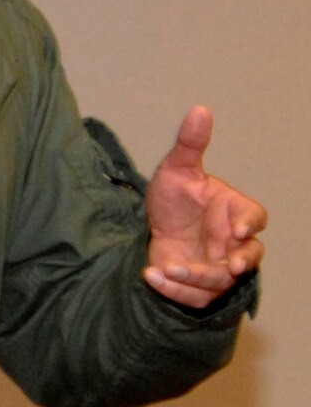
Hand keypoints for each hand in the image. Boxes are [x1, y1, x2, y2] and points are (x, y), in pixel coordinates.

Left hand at [142, 105, 266, 308]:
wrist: (153, 229)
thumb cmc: (175, 199)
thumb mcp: (176, 170)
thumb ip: (190, 145)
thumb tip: (200, 109)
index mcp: (235, 212)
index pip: (255, 218)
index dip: (250, 224)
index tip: (238, 230)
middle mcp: (232, 243)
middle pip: (248, 258)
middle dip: (239, 264)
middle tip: (227, 267)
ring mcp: (217, 267)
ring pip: (220, 282)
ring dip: (196, 278)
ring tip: (165, 269)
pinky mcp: (197, 287)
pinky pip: (195, 297)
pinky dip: (175, 291)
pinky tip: (151, 276)